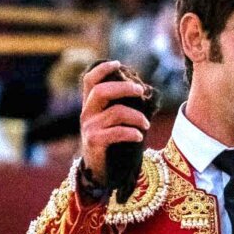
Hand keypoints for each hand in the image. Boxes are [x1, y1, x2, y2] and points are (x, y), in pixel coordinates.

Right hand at [79, 60, 150, 184]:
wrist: (99, 170)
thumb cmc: (112, 142)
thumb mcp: (113, 121)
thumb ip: (121, 105)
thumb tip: (143, 90)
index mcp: (91, 105)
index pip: (89, 80)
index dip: (102, 69)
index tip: (118, 63)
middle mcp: (87, 113)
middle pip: (102, 91)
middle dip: (124, 88)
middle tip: (141, 91)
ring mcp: (89, 127)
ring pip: (115, 112)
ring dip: (137, 116)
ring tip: (146, 125)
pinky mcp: (94, 142)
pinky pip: (116, 132)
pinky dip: (132, 133)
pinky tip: (139, 137)